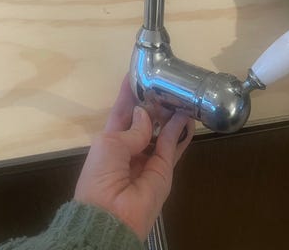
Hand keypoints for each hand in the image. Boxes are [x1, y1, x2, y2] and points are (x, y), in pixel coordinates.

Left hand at [74, 75, 194, 240]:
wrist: (111, 217)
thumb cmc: (101, 175)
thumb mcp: (110, 145)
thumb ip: (132, 129)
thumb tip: (145, 113)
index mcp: (110, 140)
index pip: (122, 111)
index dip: (130, 93)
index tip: (139, 72)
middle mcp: (130, 147)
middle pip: (146, 119)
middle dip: (154, 102)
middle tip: (165, 81)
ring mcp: (148, 158)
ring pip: (163, 131)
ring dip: (170, 114)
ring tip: (179, 93)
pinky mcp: (164, 170)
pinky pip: (173, 145)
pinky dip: (181, 131)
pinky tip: (187, 114)